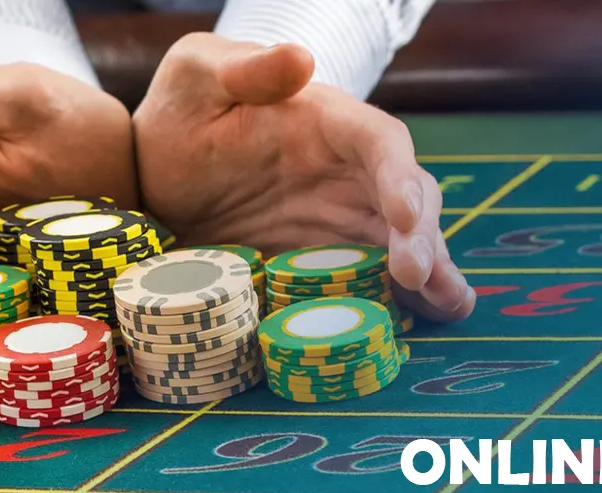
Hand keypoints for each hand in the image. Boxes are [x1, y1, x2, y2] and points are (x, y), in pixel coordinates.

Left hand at [132, 33, 474, 321]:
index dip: (399, 177)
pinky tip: (420, 325)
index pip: (380, 142)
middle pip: (408, 198)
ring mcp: (343, 220)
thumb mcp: (196, 76)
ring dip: (432, 274)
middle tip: (418, 277)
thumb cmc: (182, 113)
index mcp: (327, 121)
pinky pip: (375, 281)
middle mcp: (349, 172)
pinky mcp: (328, 262)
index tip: (405, 214)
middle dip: (422, 236)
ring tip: (446, 306)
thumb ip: (244, 69)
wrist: (155, 175)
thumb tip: (300, 59)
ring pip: (406, 243)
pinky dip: (402, 301)